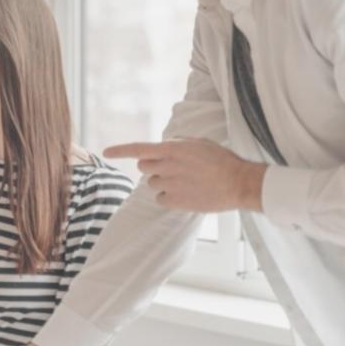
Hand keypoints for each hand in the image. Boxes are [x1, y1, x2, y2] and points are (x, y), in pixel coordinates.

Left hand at [105, 138, 265, 212]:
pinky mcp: (175, 201)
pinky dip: (168, 198)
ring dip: (162, 183)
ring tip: (185, 182)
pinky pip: (160, 199)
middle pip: (143, 168)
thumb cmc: (222, 161)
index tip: (106, 152)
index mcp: (172, 149)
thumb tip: (161, 150)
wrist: (239, 183)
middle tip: (171, 169)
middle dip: (152, 168)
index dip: (120, 150)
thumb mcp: (198, 144)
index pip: (139, 149)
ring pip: (152, 184)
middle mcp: (167, 166)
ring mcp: (170, 184)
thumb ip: (175, 146)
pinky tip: (185, 194)